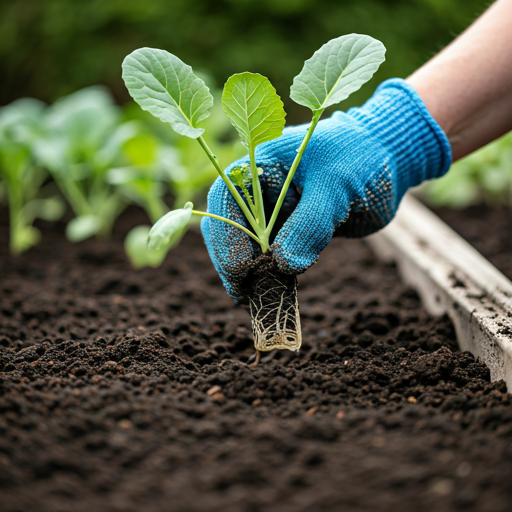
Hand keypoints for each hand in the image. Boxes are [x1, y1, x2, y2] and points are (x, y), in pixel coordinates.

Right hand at [201, 79, 451, 300]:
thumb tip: (285, 266)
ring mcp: (273, 213)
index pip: (225, 202)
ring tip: (264, 299)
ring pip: (250, 248)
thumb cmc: (360, 159)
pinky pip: (274, 257)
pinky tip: (281, 292)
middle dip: (235, 262)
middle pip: (229, 229)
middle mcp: (258, 191)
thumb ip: (310, 225)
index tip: (242, 270)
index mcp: (258, 166)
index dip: (226, 237)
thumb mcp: (335, 187)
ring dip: (254, 274)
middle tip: (248, 296)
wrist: (387, 159)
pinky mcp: (291, 232)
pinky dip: (274, 276)